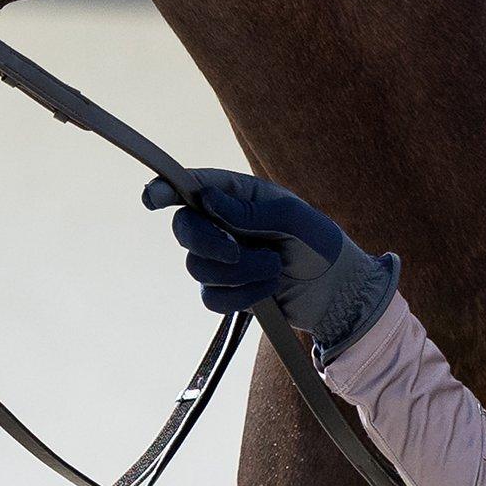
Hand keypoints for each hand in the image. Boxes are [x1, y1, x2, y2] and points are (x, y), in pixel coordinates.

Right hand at [143, 170, 398, 353]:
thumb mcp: (294, 219)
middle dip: (208, 243)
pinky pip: (212, 298)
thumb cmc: (319, 243)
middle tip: (238, 251)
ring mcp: (221, 258)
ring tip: (274, 269)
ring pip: (198, 268)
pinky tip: (269, 288)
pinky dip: (242, 296)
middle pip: (184, 230)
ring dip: (240, 273)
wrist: (335, 290)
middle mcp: (221, 223)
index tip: (150, 198)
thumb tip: (207, 200)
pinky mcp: (226, 290)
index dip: (165, 189)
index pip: (192, 187)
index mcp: (237, 195)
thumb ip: (251, 211)